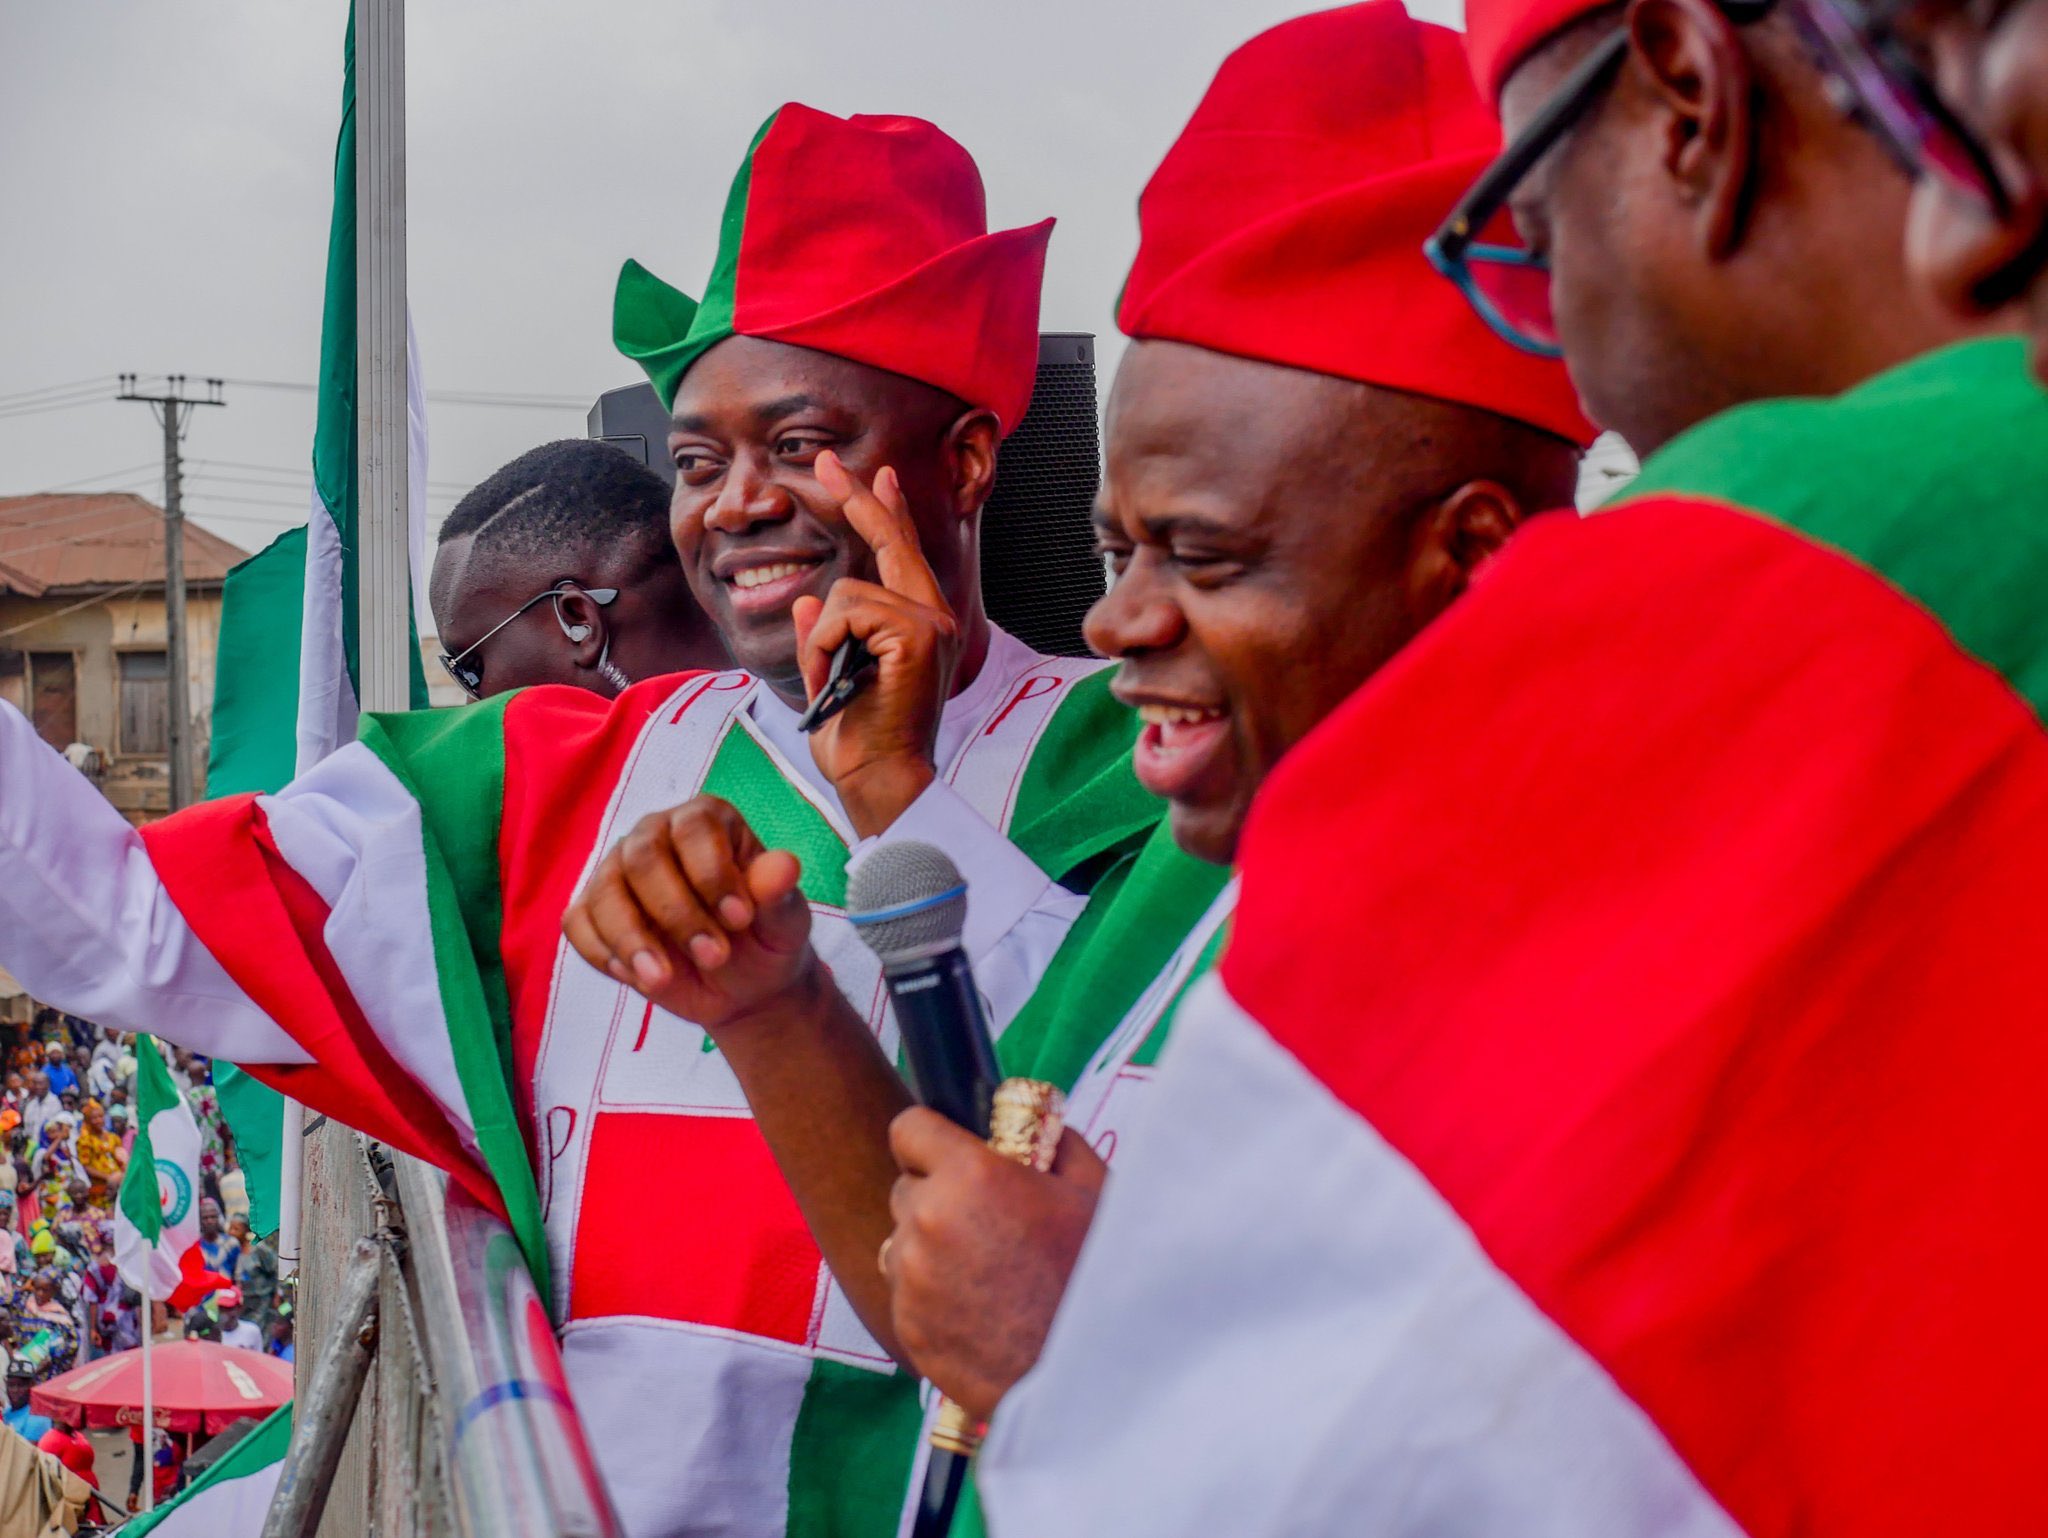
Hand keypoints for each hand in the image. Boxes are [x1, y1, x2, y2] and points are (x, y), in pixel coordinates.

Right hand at [562, 795, 819, 1032]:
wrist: (744, 985)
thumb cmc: (766, 937)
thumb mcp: (785, 921)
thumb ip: (779, 893)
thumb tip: (784, 866)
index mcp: (706, 821)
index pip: (695, 828)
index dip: (713, 874)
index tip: (740, 919)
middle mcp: (655, 835)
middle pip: (643, 858)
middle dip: (676, 913)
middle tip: (714, 956)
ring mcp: (618, 871)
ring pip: (604, 893)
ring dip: (633, 941)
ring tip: (664, 980)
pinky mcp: (592, 911)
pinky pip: (579, 924)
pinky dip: (604, 953)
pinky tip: (639, 976)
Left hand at [792, 452, 958, 836]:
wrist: (880, 779)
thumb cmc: (860, 743)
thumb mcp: (831, 680)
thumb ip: (825, 637)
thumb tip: (807, 603)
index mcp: (920, 626)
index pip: (902, 554)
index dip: (885, 511)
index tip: (875, 477)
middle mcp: (934, 616)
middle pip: (890, 541)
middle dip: (856, 501)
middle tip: (824, 463)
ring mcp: (930, 621)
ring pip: (847, 589)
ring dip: (822, 638)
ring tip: (831, 680)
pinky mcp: (916, 632)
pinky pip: (844, 611)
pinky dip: (825, 646)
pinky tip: (837, 679)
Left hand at [881, 1107, 1107, 1418]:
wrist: (1095, 1377)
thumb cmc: (1101, 1278)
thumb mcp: (1095, 1190)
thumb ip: (1056, 1144)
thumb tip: (1036, 1126)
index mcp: (971, 1176)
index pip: (909, 1129)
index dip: (933, 1140)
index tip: (952, 1156)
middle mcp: (928, 1222)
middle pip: (907, 1190)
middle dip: (939, 1199)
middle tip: (988, 1225)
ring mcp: (912, 1281)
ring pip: (903, 1246)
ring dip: (930, 1252)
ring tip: (986, 1275)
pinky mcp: (908, 1330)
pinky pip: (907, 1297)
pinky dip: (933, 1300)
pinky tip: (981, 1313)